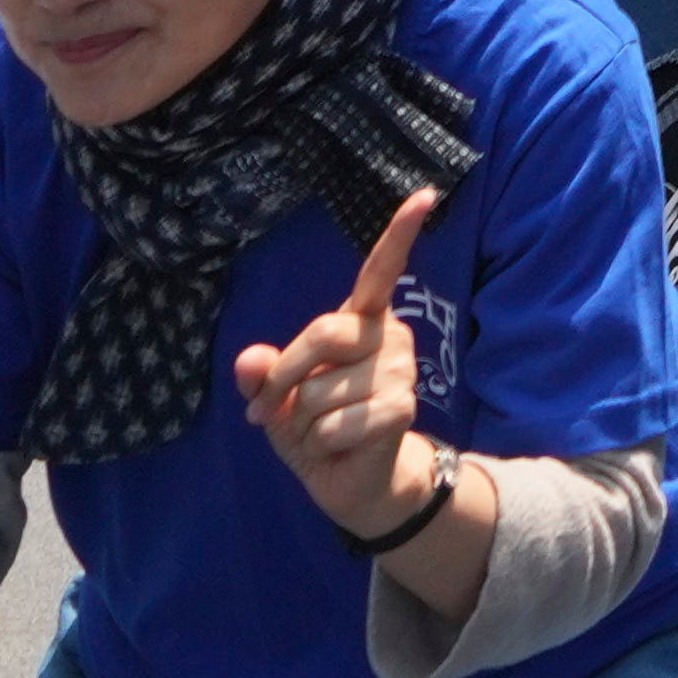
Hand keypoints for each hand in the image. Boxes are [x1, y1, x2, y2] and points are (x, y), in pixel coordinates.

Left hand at [230, 184, 451, 546]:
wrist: (351, 483)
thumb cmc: (316, 427)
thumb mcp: (277, 399)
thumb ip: (263, 375)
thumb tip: (249, 360)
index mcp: (362, 321)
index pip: (382, 271)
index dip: (400, 234)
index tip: (427, 195)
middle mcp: (389, 337)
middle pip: (322, 334)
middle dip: (284, 378)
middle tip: (270, 409)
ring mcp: (401, 372)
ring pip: (319, 392)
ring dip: (303, 423)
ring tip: (322, 431)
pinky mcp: (401, 410)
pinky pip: (332, 425)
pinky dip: (320, 444)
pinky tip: (340, 447)